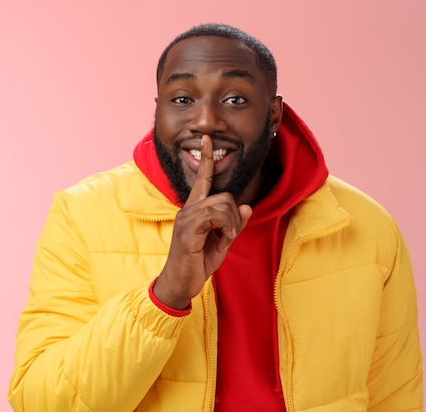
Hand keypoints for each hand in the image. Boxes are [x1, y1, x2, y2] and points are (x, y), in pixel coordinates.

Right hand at [153, 135, 252, 308]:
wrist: (179, 285)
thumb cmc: (196, 264)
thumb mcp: (221, 243)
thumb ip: (233, 225)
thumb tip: (247, 206)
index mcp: (194, 210)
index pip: (202, 180)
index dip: (206, 159)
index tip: (208, 140)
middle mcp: (188, 210)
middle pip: (224, 195)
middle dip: (234, 214)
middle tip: (230, 234)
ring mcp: (186, 218)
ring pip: (222, 204)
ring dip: (231, 223)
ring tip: (225, 238)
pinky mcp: (188, 229)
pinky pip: (214, 216)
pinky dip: (226, 227)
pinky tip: (222, 239)